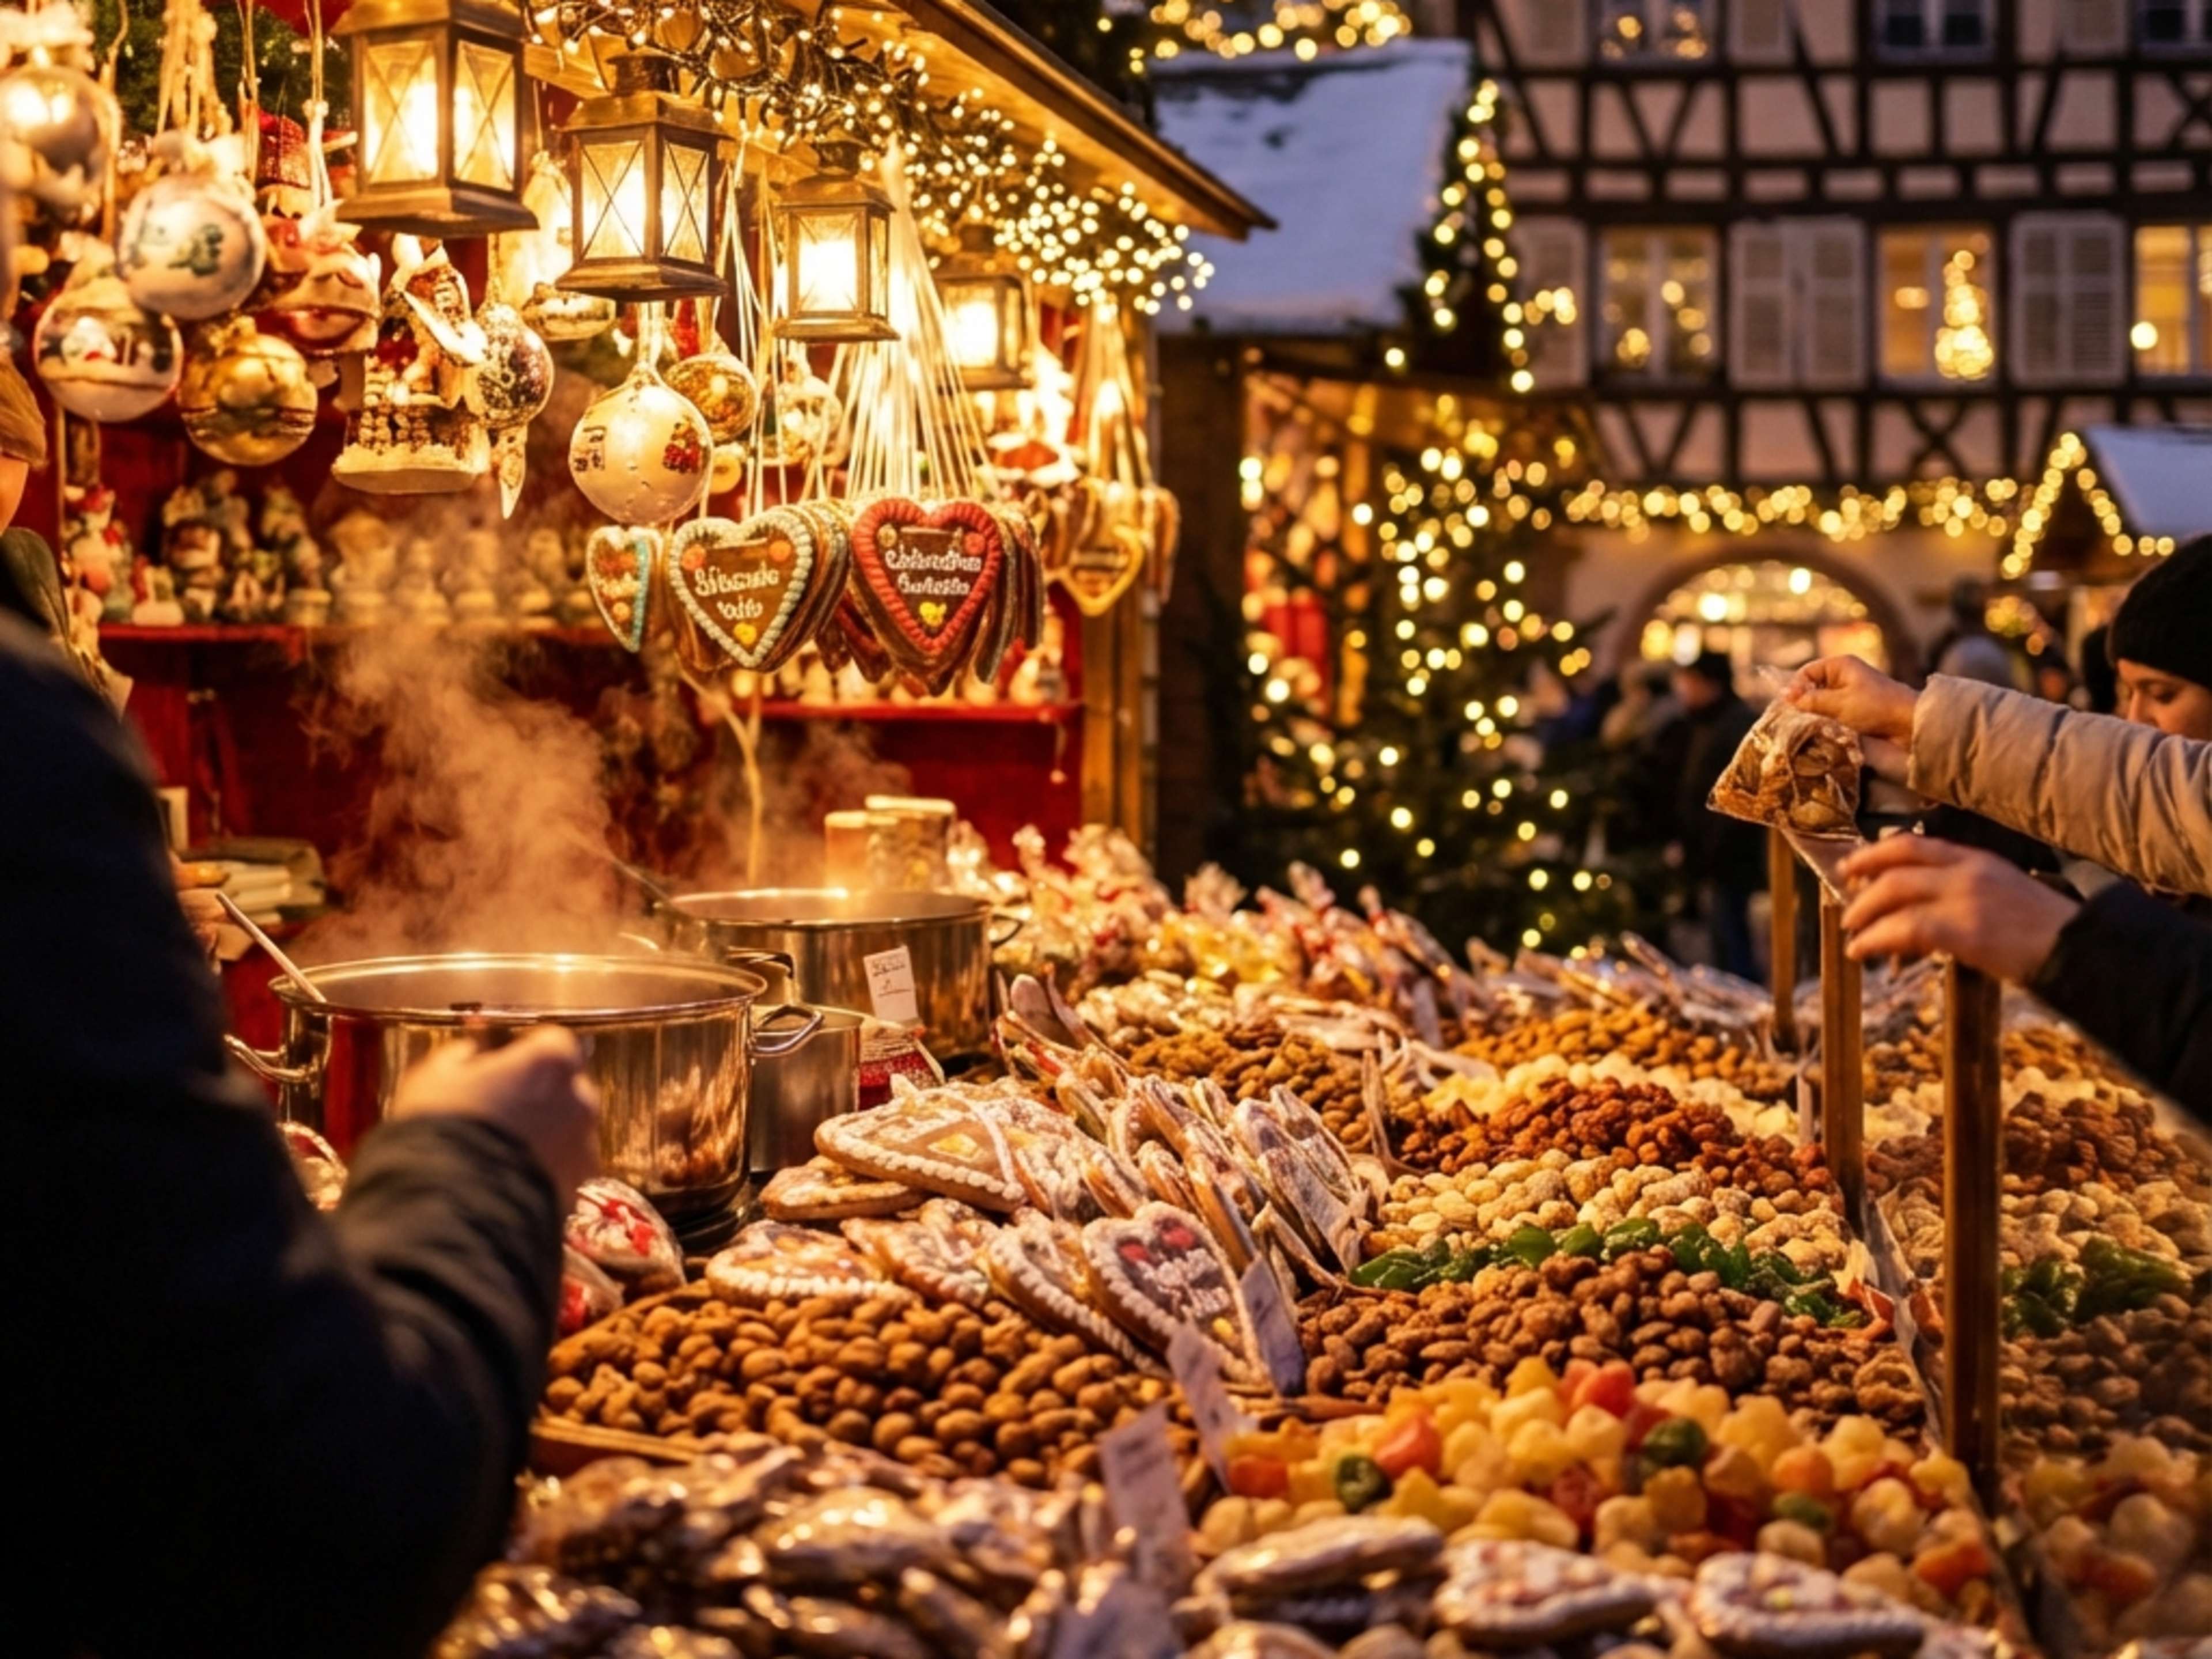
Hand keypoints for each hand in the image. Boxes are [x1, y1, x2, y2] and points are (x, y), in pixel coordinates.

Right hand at [393, 1027, 601, 1208]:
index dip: (523, 1053)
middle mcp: (581, 1097)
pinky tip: (511, 1177)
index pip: (549, 1042)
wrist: (450, 1206)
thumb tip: (476, 1049)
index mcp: (551, 1060)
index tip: (501, 1064)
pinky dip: (545, 1168)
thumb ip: (464, 1053)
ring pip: (567, 1129)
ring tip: (501, 1150)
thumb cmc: (441, 1128)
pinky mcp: (578, 1186)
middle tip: (500, 1110)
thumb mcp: (435, 1075)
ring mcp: (585, 1145)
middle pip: (566, 1086)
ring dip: (545, 1133)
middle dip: (538, 1094)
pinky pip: (564, 1168)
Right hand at [1786, 656, 1918, 754]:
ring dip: (1816, 714)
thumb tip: (1784, 696)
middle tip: (1798, 718)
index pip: (1807, 672)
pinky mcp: (1854, 709)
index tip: (1790, 706)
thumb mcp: (1838, 703)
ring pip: (1820, 702)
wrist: (1908, 725)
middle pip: (1812, 687)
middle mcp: (1844, 676)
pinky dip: (1826, 721)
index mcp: (1840, 665)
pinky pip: (1832, 713)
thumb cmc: (1875, 707)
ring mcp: (1849, 693)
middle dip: (1805, 703)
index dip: (1796, 687)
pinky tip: (1824, 729)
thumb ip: (1810, 700)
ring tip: (1811, 725)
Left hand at [1838, 836, 2076, 981]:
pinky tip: (1863, 952)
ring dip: (1864, 915)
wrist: (2082, 949)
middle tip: (1846, 908)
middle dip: (1862, 886)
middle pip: (1896, 867)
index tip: (1851, 867)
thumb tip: (1919, 909)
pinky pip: (1904, 929)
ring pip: (1894, 894)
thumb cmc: (2045, 930)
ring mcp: (1965, 897)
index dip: (1875, 854)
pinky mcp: (1965, 929)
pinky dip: (1875, 940)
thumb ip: (1962, 892)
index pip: (1913, 844)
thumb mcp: (2003, 894)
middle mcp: (1967, 870)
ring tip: (1852, 935)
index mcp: (1977, 858)